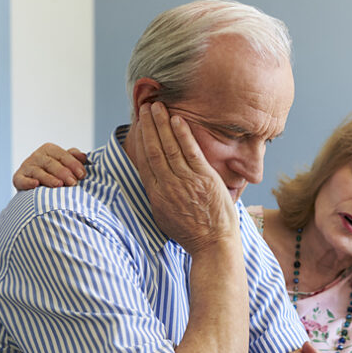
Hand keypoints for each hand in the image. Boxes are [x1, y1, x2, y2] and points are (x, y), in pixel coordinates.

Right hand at [12, 142, 87, 189]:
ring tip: (59, 185)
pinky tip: (36, 185)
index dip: (73, 164)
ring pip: (38, 172)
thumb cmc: (54, 172)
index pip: (63, 155)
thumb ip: (73, 158)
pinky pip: (22, 180)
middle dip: (63, 173)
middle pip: (51, 163)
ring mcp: (27, 166)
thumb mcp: (64, 162)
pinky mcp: (18, 178)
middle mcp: (37, 156)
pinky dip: (28, 182)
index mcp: (49, 149)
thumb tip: (84, 157)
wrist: (34, 184)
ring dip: (49, 179)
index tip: (82, 175)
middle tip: (73, 183)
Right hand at [136, 102, 237, 254]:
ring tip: (157, 106)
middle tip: (144, 107)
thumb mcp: (164, 216)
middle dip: (148, 127)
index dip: (140, 140)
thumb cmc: (191, 233)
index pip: (144, 162)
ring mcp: (186, 181)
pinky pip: (191, 151)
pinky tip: (178, 119)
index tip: (138, 125)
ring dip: (162, 124)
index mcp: (156, 196)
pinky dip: (183, 134)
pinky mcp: (204, 178)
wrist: (213, 246)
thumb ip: (158, 195)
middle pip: (153, 150)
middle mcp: (168, 186)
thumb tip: (153, 178)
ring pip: (169, 147)